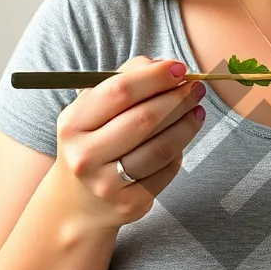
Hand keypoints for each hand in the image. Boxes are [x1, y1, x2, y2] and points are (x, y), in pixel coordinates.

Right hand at [55, 56, 203, 232]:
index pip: (119, 91)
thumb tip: (163, 65)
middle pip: (144, 119)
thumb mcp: (92, 110)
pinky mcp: (130, 204)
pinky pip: (166, 171)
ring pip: (161, 148)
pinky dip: (179, 151)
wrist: (77, 202)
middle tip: (197, 88)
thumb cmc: (91, 143)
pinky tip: (182, 138)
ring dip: (187, 125)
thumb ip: (123, 79)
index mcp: (73, 124)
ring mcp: (106, 184)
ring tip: (197, 110)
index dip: (155, 77)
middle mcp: (85, 155)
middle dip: (177, 99)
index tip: (180, 68)